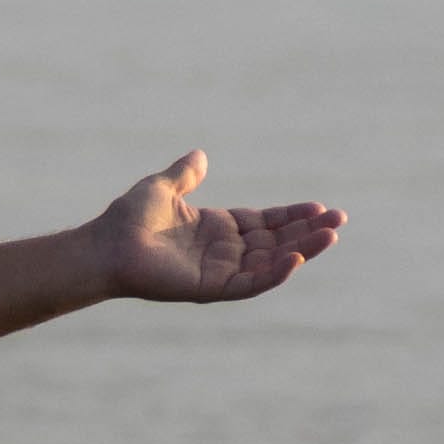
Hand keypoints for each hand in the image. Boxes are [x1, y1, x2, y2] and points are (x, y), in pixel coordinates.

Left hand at [95, 148, 342, 302]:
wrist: (105, 245)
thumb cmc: (128, 219)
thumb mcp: (162, 187)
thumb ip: (185, 174)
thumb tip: (201, 155)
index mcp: (217, 229)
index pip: (265, 223)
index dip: (292, 216)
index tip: (320, 208)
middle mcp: (223, 252)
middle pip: (276, 242)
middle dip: (307, 232)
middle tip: (338, 221)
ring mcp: (220, 271)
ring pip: (271, 263)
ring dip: (301, 251)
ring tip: (330, 236)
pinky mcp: (211, 288)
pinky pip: (250, 283)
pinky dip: (274, 273)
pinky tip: (295, 259)